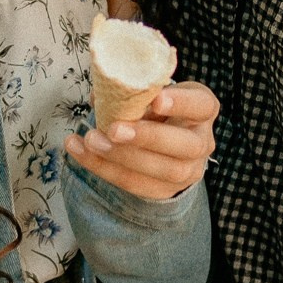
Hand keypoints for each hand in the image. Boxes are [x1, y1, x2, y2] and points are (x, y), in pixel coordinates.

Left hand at [62, 79, 217, 200]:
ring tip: (91, 140)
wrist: (162, 145)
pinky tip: (80, 151)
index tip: (156, 99)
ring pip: (162, 170)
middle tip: (114, 129)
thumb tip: (100, 95)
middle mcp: (202, 142)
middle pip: (185, 146)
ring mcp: (188, 171)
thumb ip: (132, 91)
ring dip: (121, 156)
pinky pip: (135, 184)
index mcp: (203, 110)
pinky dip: (103, 168)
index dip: (181, 103)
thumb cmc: (154, 108)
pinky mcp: (164, 190)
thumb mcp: (152, 92)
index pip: (201, 105)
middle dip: (148, 138)